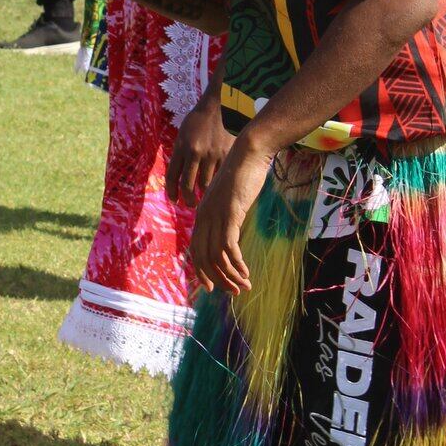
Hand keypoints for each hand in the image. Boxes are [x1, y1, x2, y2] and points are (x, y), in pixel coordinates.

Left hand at [166, 93, 233, 206]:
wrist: (222, 104)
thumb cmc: (199, 120)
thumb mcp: (183, 132)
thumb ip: (178, 154)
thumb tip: (174, 178)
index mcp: (181, 146)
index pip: (173, 176)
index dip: (172, 192)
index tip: (175, 200)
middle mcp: (195, 152)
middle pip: (188, 184)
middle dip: (188, 199)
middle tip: (190, 205)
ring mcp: (211, 154)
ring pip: (205, 184)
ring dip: (203, 194)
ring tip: (203, 199)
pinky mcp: (226, 155)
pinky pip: (219, 176)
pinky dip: (217, 185)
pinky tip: (216, 189)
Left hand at [188, 133, 273, 296]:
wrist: (249, 153)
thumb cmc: (243, 175)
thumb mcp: (230, 198)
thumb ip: (227, 215)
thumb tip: (231, 230)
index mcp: (202, 215)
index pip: (196, 250)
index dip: (203, 271)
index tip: (214, 287)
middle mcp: (205, 217)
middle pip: (203, 258)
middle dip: (217, 279)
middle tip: (232, 292)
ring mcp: (216, 216)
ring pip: (216, 256)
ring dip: (230, 275)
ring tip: (244, 286)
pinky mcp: (230, 214)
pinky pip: (228, 247)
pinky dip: (236, 264)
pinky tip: (246, 272)